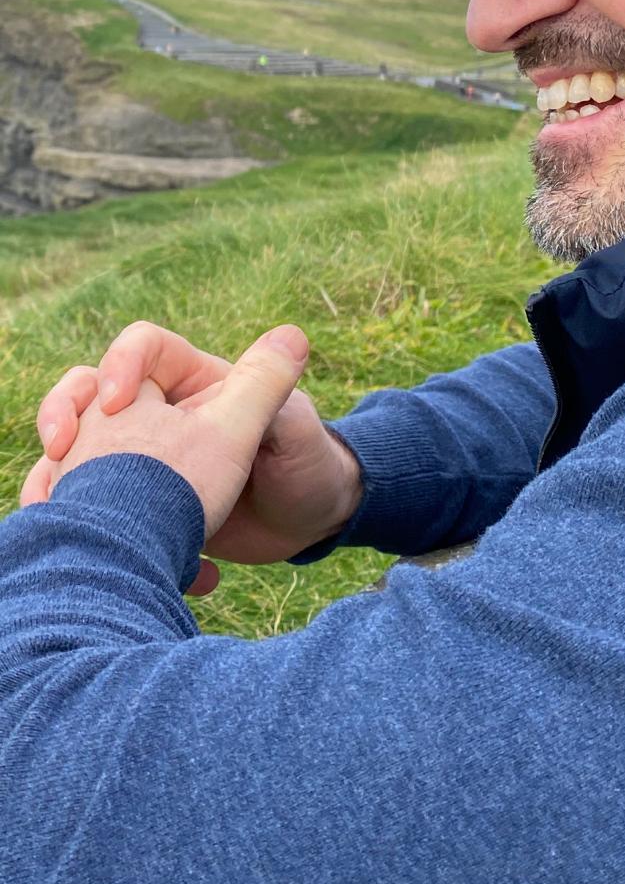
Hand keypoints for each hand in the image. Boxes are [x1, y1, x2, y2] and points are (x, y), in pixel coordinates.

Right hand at [22, 322, 363, 595]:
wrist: (307, 527)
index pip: (144, 349)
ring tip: (60, 506)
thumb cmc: (307, 466)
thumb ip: (277, 390)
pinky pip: (92, 500)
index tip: (118, 401)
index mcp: (198, 383)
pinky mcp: (141, 502)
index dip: (122, 363)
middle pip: (91, 393)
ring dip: (59, 472)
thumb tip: (291, 336)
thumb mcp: (293, 427)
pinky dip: (82, 518)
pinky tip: (106, 548)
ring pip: (79, 449)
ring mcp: (147, 458)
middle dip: (64, 412)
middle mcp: (164, 414)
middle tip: (58, 449)